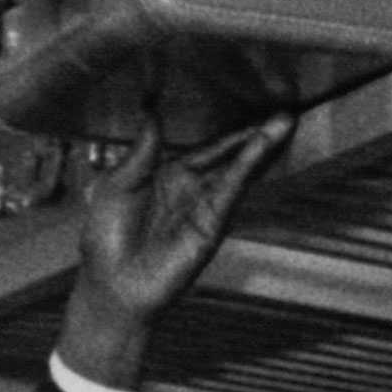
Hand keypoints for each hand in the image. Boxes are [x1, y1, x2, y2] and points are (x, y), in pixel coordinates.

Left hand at [57, 111, 292, 388]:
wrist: (111, 286)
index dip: (228, 131)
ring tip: (285, 122)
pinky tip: (261, 147)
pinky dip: (247, 167)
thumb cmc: (106, 242)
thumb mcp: (118, 184)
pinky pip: (230, 190)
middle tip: (282, 111)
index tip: (249, 105)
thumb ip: (142, 151)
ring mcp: (203, 207)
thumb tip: (150, 111)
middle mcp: (191, 189)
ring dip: (261, 146)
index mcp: (168, 175)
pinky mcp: (210, 225)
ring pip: (237, 170)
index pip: (206, 148)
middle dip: (255, 135)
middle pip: (230, 156)